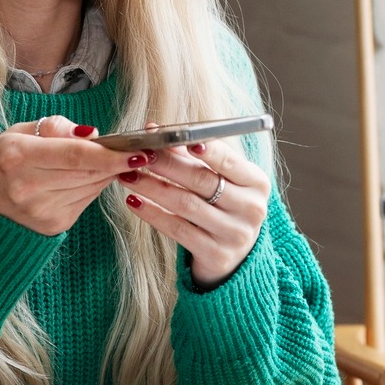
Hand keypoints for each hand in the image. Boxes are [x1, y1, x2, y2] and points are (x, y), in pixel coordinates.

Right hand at [0, 115, 134, 235]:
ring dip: (108, 173)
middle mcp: (27, 187)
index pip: (74, 155)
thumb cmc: (5, 159)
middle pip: (87, 173)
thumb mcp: (21, 132)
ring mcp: (40, 211)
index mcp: (17, 157)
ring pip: (90, 187)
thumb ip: (56, 128)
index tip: (136, 150)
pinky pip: (86, 200)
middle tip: (140, 152)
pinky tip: (91, 176)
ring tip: (116, 160)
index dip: (109, 154)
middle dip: (117, 162)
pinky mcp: (52, 225)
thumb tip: (91, 134)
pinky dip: (94, 186)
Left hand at [117, 132, 269, 288]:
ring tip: (128, 176)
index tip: (183, 138)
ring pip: (186, 204)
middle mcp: (251, 209)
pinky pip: (178, 229)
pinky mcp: (216, 254)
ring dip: (153, 187)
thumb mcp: (218, 179)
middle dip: (167, 165)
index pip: (230, 162)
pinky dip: (153, 214)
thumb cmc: (223, 205)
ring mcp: (234, 234)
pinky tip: (134, 202)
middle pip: (203, 181)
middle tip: (140, 154)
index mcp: (256, 183)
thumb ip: (190, 154)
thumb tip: (154, 129)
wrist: (234, 255)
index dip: (208, 150)